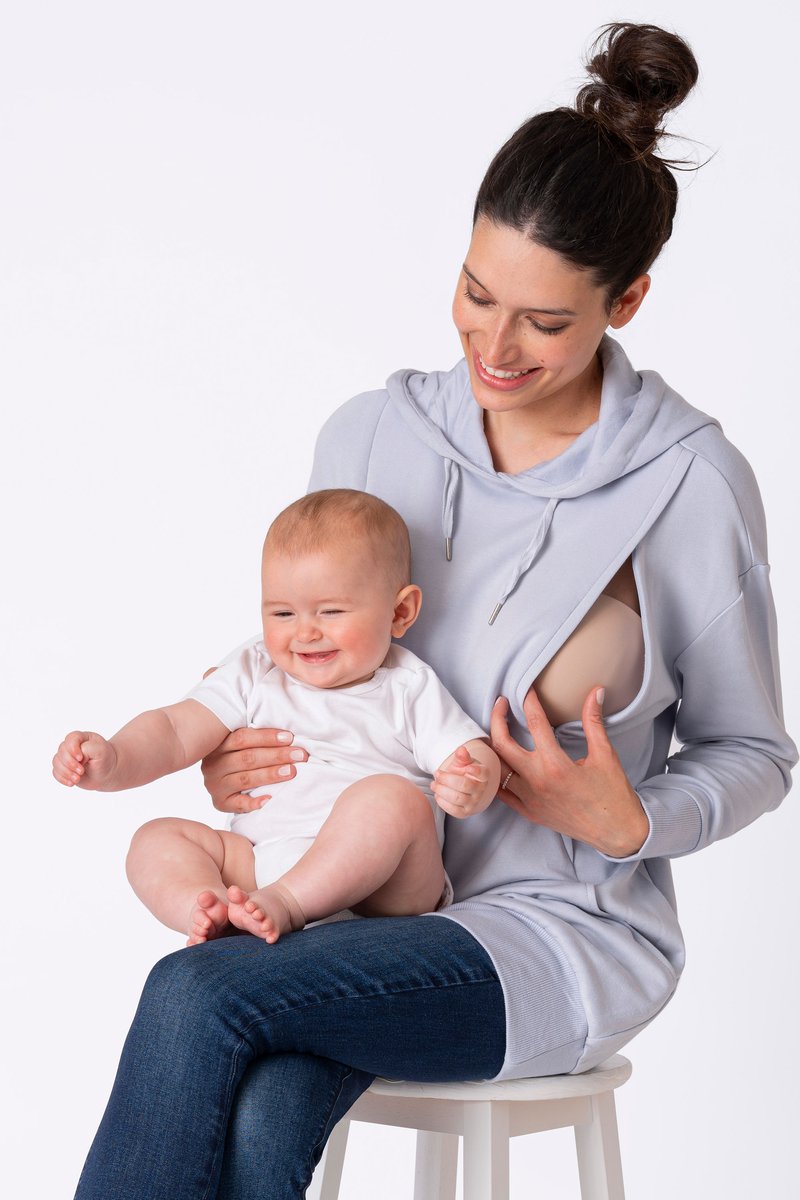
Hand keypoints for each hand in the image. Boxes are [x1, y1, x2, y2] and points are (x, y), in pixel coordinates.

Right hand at [52, 730, 116, 789]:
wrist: (107, 772)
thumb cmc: (105, 759)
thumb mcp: (101, 751)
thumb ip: (87, 749)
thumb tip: (75, 758)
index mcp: (81, 737)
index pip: (71, 739)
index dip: (73, 749)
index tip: (81, 758)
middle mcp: (71, 746)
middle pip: (61, 751)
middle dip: (70, 763)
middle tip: (82, 771)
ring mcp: (66, 757)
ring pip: (56, 762)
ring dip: (66, 772)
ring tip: (77, 779)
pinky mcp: (64, 768)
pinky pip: (55, 772)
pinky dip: (62, 778)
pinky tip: (71, 783)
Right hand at [201, 726, 307, 813]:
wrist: (219, 779)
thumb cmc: (236, 756)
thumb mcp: (238, 743)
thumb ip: (255, 737)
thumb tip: (287, 734)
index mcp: (218, 744)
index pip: (243, 738)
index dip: (267, 737)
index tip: (289, 737)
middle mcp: (214, 765)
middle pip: (247, 758)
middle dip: (277, 755)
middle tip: (300, 755)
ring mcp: (216, 785)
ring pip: (245, 779)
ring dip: (270, 775)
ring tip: (292, 772)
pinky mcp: (220, 803)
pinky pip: (237, 805)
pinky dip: (254, 803)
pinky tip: (269, 799)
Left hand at [433, 744, 494, 818]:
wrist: (464, 788)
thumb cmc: (463, 773)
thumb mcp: (463, 763)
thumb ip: (462, 757)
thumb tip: (461, 750)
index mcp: (483, 775)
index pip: (482, 773)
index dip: (475, 771)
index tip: (466, 767)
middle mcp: (481, 790)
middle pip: (464, 785)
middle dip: (446, 779)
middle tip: (437, 774)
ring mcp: (474, 803)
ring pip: (457, 798)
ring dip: (441, 790)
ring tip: (433, 784)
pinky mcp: (465, 813)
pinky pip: (453, 810)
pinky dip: (442, 802)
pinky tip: (437, 794)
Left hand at [490, 687, 648, 857]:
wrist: (617, 833)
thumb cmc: (613, 794)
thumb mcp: (605, 755)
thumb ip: (594, 721)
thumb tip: (595, 692)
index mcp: (556, 766)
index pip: (535, 724)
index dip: (530, 702)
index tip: (527, 690)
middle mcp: (537, 782)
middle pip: (502, 744)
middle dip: (498, 719)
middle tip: (501, 704)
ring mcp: (530, 800)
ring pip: (498, 768)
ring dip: (493, 747)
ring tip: (495, 729)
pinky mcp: (529, 813)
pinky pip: (502, 793)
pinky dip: (497, 775)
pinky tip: (499, 761)